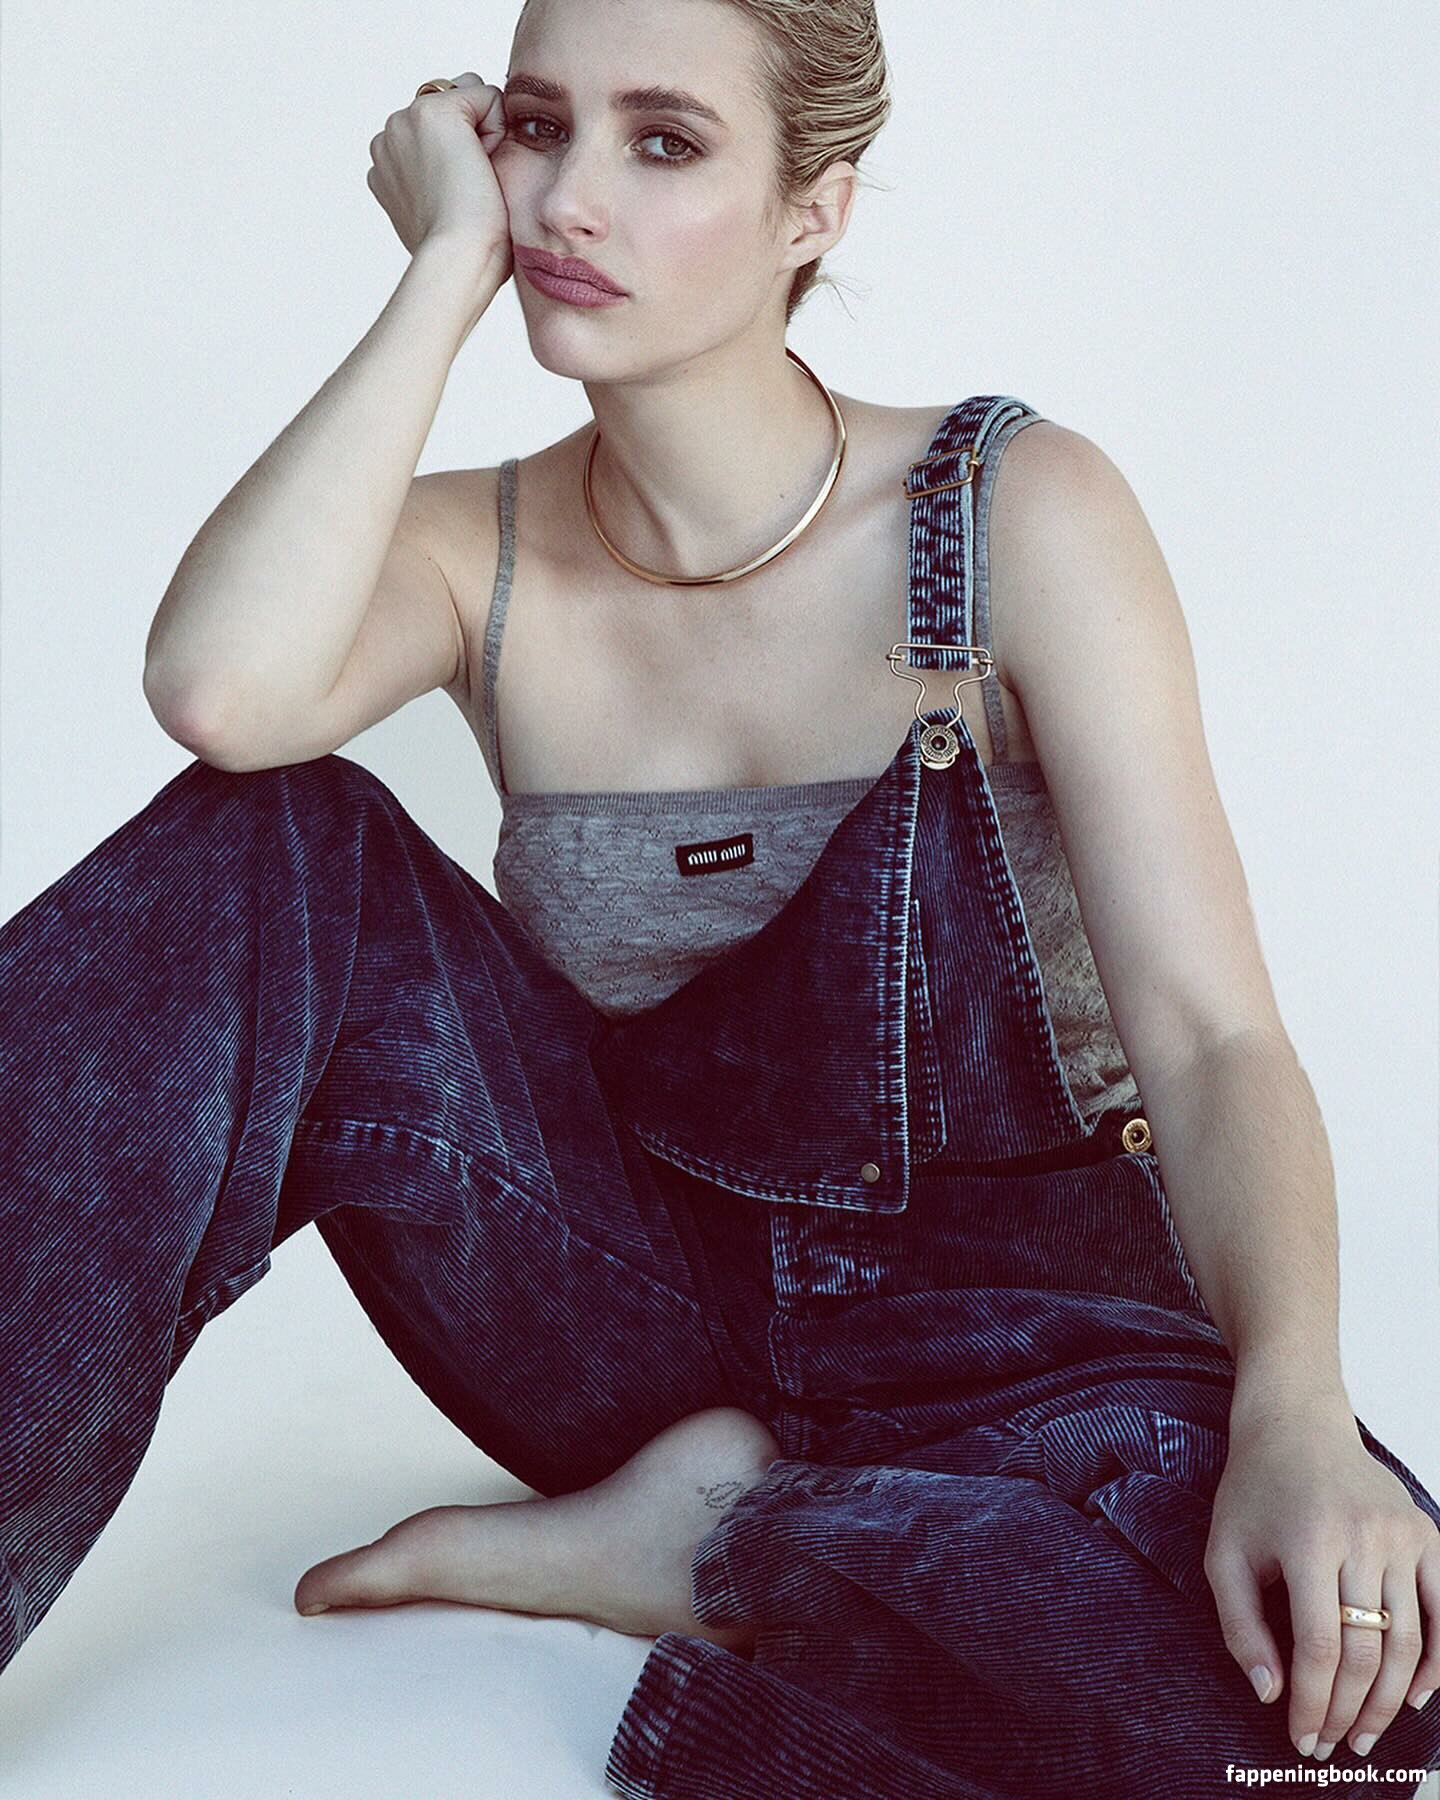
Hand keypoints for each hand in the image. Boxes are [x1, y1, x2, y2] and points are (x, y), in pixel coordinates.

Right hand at [366, 71, 512, 272]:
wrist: (460, 259)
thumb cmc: (466, 250)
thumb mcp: (446, 209)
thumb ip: (443, 176)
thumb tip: (473, 158)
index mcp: (388, 164)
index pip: (439, 131)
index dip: (465, 156)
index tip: (459, 199)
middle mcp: (389, 138)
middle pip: (454, 107)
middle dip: (473, 139)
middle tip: (468, 191)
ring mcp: (405, 121)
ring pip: (470, 98)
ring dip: (484, 136)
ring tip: (473, 180)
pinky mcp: (433, 111)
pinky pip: (488, 96)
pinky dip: (497, 130)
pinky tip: (481, 167)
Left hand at [1204, 1402, 1439, 1760]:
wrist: (1297, 1425)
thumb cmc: (1255, 1493)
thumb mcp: (1224, 1553)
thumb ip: (1239, 1626)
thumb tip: (1270, 1694)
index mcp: (1308, 1541)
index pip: (1320, 1647)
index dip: (1314, 1703)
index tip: (1301, 1737)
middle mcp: (1362, 1537)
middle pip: (1367, 1652)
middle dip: (1350, 1712)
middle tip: (1334, 1745)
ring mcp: (1402, 1535)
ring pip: (1409, 1641)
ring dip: (1390, 1700)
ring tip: (1366, 1734)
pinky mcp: (1427, 1533)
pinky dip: (1437, 1661)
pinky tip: (1416, 1697)